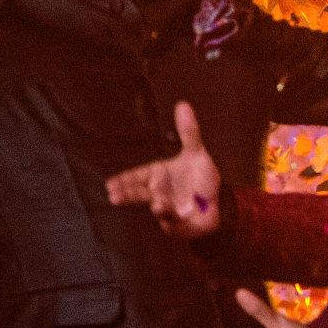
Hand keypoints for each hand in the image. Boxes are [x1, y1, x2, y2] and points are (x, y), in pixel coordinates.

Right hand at [104, 103, 220, 237]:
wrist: (217, 202)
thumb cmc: (200, 178)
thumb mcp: (197, 153)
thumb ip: (189, 132)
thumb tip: (183, 104)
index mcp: (159, 175)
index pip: (137, 176)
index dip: (124, 180)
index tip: (110, 183)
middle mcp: (159, 192)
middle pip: (139, 193)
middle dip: (127, 195)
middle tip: (114, 196)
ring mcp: (167, 209)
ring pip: (159, 208)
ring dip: (158, 207)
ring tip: (157, 206)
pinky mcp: (178, 223)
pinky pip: (174, 222)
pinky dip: (174, 219)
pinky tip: (175, 215)